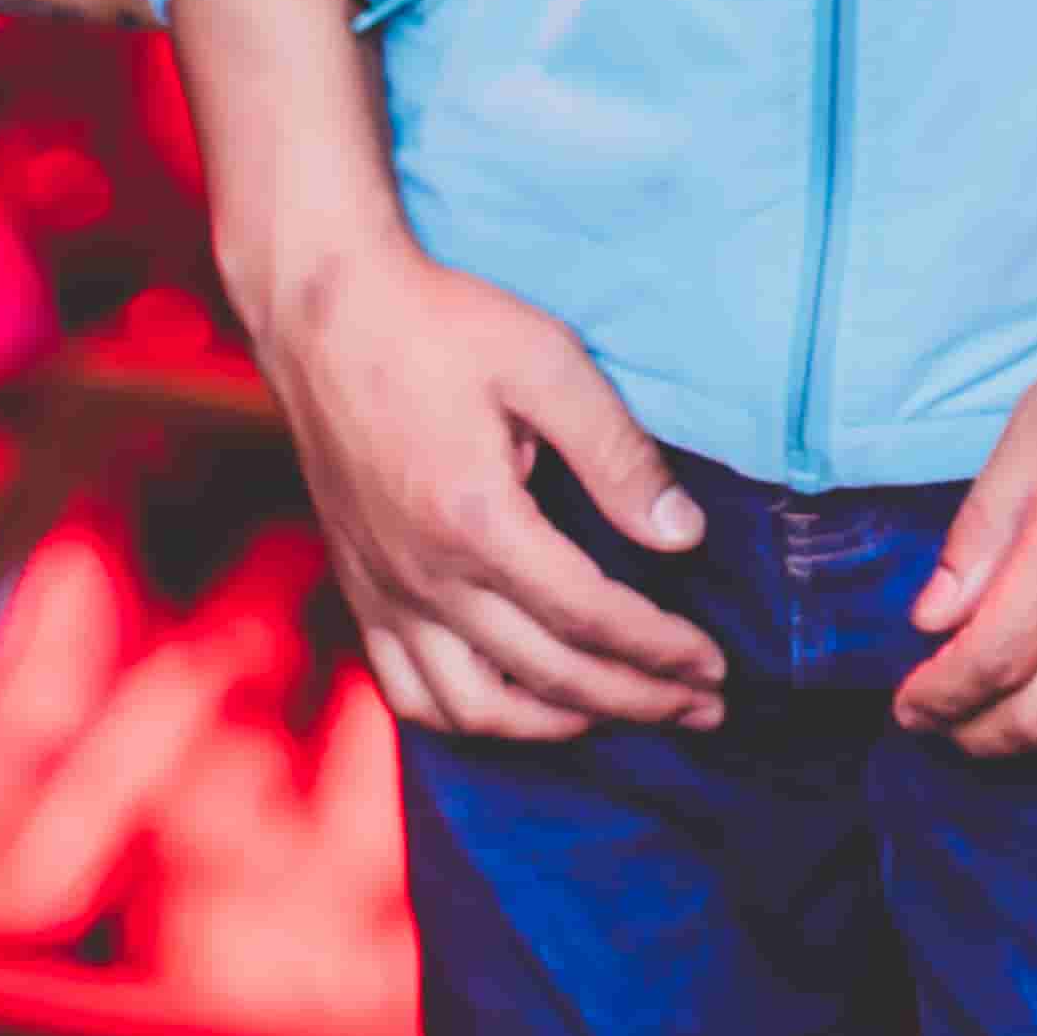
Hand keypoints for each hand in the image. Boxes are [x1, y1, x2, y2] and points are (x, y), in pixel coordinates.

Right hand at [245, 227, 731, 744]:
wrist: (324, 311)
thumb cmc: (439, 324)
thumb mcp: (545, 361)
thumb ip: (616, 452)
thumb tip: (683, 535)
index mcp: (477, 522)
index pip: (590, 617)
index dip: (660, 651)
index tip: (712, 667)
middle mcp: (427, 577)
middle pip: (550, 675)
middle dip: (638, 700)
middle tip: (700, 708)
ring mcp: (386, 592)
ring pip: (477, 709)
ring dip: (560, 724)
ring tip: (619, 711)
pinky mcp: (361, 590)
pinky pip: (411, 693)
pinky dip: (471, 719)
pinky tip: (514, 707)